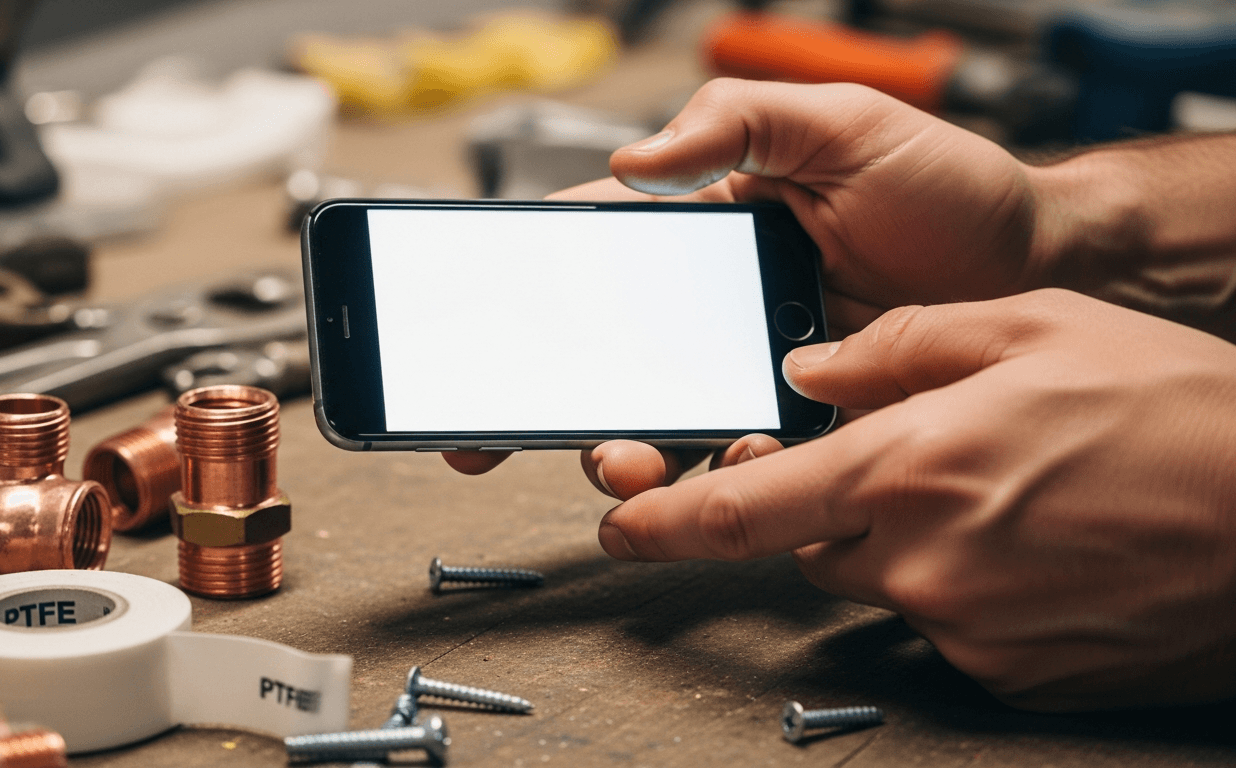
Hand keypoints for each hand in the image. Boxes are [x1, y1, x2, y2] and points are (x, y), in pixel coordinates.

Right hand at [446, 78, 1050, 476]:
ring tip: (631, 457)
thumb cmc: (945, 187)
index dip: (523, 294)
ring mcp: (755, 370)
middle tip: (526, 431)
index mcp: (707, 229)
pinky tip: (738, 461)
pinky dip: (726, 473)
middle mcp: (716, 306)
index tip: (474, 336)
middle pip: (604, 360)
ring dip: (626, 448)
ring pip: (662, 420)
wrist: (1044, 265)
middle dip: (554, 404)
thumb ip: (739, 121)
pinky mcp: (804, 424)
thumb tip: (631, 161)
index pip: (591, 256)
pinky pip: (745, 459)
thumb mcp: (841, 124)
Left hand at [598, 289, 1235, 709]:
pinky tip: (1040, 545)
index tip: (620, 528)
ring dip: (911, 543)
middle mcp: (918, 563)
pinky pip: (948, 627)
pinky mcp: (1010, 676)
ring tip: (1008, 495)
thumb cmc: (1172, 412)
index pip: (735, 511)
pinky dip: (969, 586)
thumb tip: (808, 370)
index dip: (660, 523)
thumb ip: (894, 345)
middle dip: (835, 506)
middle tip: (921, 462)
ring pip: (883, 584)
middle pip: (813, 545)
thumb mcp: (1027, 329)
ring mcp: (963, 630)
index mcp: (904, 469)